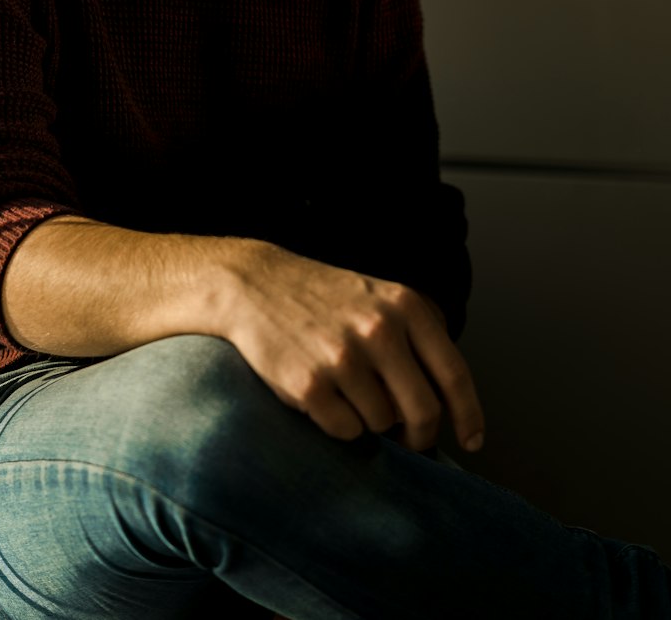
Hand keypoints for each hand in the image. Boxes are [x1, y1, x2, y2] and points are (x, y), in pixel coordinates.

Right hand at [223, 242, 484, 453]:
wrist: (254, 285)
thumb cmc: (324, 299)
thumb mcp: (380, 297)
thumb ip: (418, 338)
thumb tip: (450, 402)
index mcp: (404, 306)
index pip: (453, 375)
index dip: (468, 416)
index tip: (472, 441)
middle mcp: (378, 329)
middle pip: (424, 412)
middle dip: (420, 436)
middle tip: (409, 440)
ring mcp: (343, 357)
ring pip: (382, 424)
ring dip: (370, 420)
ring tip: (345, 388)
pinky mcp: (309, 383)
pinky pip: (346, 430)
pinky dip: (339, 423)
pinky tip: (322, 393)